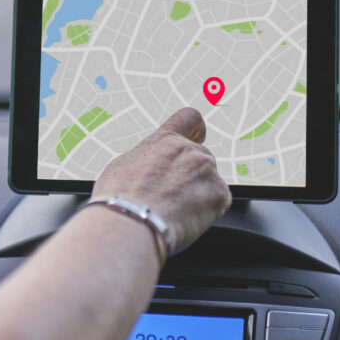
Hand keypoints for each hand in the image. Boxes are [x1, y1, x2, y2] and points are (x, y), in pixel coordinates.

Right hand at [92, 107, 231, 252]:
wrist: (131, 222)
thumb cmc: (120, 198)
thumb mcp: (124, 165)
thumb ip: (147, 159)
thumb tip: (149, 166)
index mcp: (165, 140)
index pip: (189, 117)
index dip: (195, 128)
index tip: (195, 137)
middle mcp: (190, 151)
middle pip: (200, 157)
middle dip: (191, 173)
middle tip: (173, 195)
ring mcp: (207, 172)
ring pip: (209, 180)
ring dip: (198, 192)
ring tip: (175, 211)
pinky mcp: (219, 196)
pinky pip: (218, 201)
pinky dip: (206, 211)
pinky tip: (185, 219)